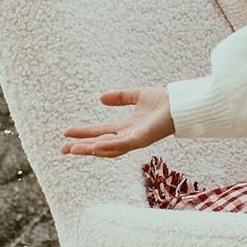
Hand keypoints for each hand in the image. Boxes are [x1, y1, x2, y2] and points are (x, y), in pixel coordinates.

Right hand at [61, 89, 176, 159]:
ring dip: (91, 149)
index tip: (66, 133)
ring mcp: (136, 139)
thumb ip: (121, 98)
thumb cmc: (166, 101)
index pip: (100, 132)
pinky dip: (109, 147)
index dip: (84, 133)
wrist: (183, 103)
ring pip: (109, 148)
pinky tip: (95, 147)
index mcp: (127, 127)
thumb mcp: (138, 96)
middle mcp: (129, 136)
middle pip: (100, 144)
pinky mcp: (144, 138)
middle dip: (82, 147)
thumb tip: (100, 98)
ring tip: (73, 149)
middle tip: (63, 150)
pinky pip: (124, 144)